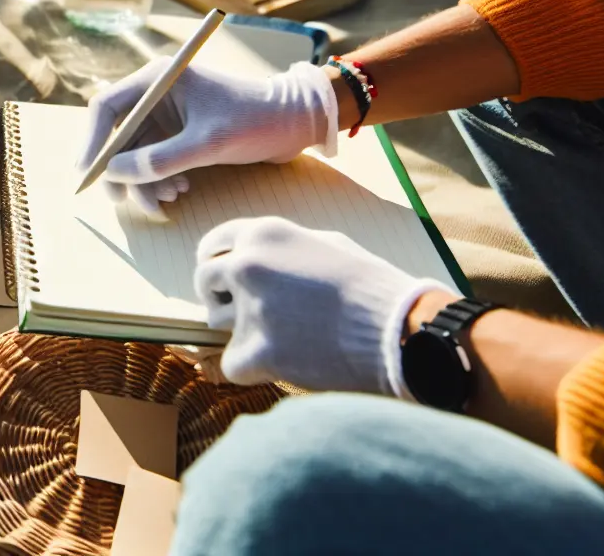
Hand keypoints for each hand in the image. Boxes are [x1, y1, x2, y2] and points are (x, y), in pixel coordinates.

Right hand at [79, 60, 336, 215]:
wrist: (295, 124)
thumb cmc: (255, 121)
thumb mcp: (207, 143)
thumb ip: (159, 160)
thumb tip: (115, 174)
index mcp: (158, 79)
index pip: (106, 107)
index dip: (93, 142)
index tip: (90, 174)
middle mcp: (156, 94)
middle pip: (117, 136)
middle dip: (120, 171)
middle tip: (126, 201)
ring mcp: (167, 115)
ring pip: (134, 154)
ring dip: (144, 181)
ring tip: (167, 200)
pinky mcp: (180, 134)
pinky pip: (153, 161)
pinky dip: (160, 180)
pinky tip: (180, 191)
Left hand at [195, 216, 448, 394]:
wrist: (398, 330)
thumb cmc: (370, 286)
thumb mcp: (326, 244)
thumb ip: (282, 247)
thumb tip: (255, 255)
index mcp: (263, 233)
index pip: (213, 244)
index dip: (215, 263)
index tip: (219, 278)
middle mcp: (247, 264)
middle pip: (205, 280)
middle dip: (218, 296)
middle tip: (240, 313)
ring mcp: (249, 307)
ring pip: (217, 323)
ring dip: (241, 333)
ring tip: (285, 338)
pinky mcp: (257, 350)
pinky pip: (231, 365)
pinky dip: (252, 370)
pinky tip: (282, 366)